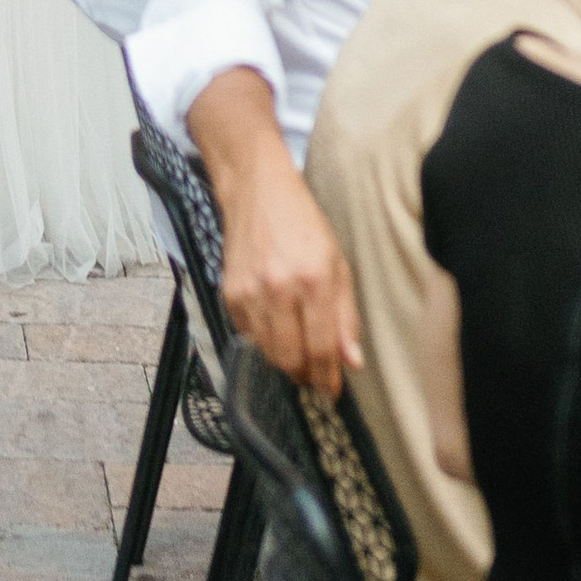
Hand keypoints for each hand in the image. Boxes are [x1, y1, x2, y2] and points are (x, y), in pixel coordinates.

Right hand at [216, 161, 361, 397]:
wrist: (257, 190)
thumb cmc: (303, 224)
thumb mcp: (338, 264)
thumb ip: (345, 316)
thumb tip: (351, 362)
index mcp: (314, 280)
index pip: (322, 349)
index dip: (328, 379)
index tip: (332, 391)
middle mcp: (279, 288)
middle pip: (291, 359)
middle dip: (306, 375)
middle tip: (315, 373)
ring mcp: (250, 291)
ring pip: (267, 353)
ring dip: (285, 361)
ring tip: (297, 349)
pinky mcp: (229, 292)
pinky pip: (247, 336)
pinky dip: (263, 340)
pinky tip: (274, 324)